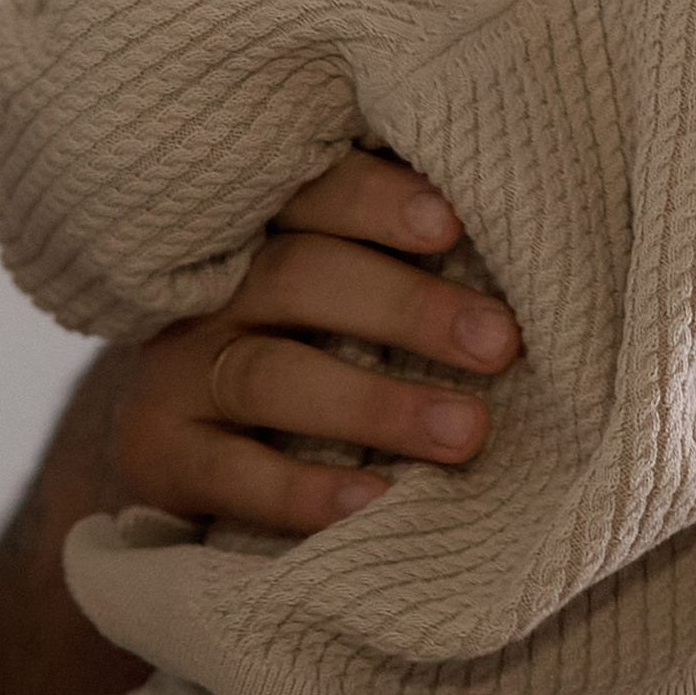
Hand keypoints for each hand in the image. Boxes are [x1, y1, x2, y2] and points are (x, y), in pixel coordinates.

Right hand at [118, 153, 519, 536]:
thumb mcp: (340, 278)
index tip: (453, 223)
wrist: (177, 430)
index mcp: (264, 226)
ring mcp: (178, 370)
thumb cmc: (305, 334)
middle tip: (501, 343)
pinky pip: (230, 472)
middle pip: (301, 277)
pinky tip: (374, 502)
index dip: (379, 201)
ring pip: (271, 375)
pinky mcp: (159, 452)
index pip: (315, 192)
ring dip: (376, 404)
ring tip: (467, 431)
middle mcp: (215, 289)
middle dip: (408, 307)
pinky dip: (303, 491)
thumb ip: (409, 250)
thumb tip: (536, 240)